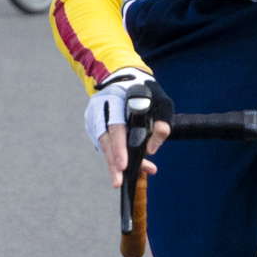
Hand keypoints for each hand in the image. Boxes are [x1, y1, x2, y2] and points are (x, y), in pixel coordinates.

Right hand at [86, 70, 173, 187]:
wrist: (123, 76)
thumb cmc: (145, 90)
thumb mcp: (161, 100)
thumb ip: (162, 121)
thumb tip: (152, 150)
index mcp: (115, 98)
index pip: (116, 126)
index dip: (119, 147)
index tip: (123, 165)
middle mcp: (100, 108)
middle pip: (105, 139)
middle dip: (112, 162)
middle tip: (118, 181)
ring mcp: (94, 116)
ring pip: (102, 144)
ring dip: (112, 163)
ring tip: (120, 180)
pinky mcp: (94, 125)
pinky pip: (104, 144)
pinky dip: (114, 156)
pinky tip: (125, 167)